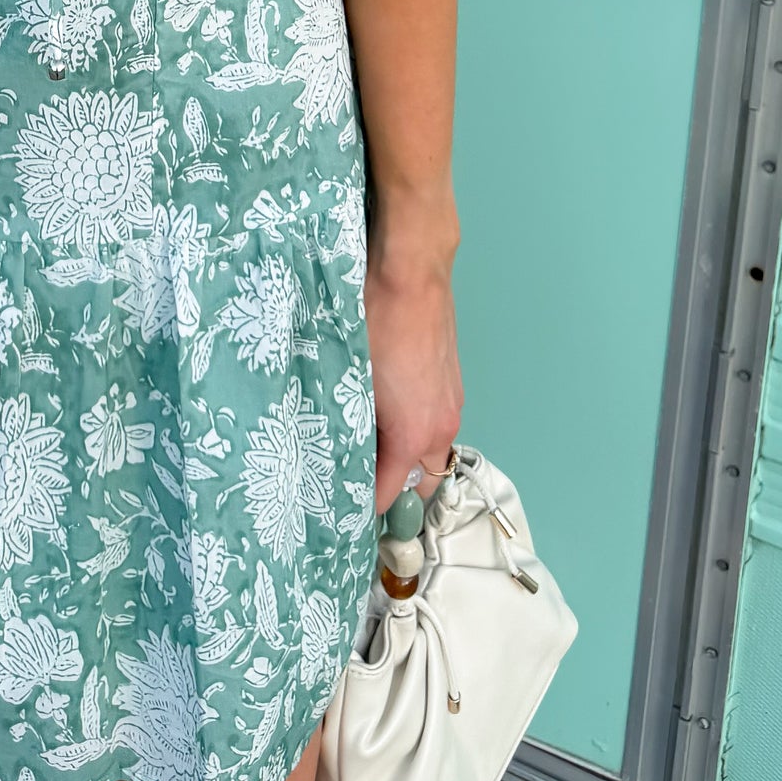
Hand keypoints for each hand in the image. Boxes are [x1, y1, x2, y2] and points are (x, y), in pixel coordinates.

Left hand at [364, 222, 463, 513]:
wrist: (412, 268)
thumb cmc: (374, 320)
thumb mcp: (349, 379)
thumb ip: (345, 426)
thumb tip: (329, 454)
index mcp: (415, 435)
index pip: (388, 495)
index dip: (361, 507)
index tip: (336, 512)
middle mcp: (441, 427)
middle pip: (419, 481)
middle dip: (391, 487)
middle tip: (352, 480)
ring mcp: (452, 403)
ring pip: (430, 451)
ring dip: (404, 456)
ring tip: (365, 445)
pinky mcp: (452, 380)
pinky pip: (435, 423)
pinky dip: (414, 430)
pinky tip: (384, 410)